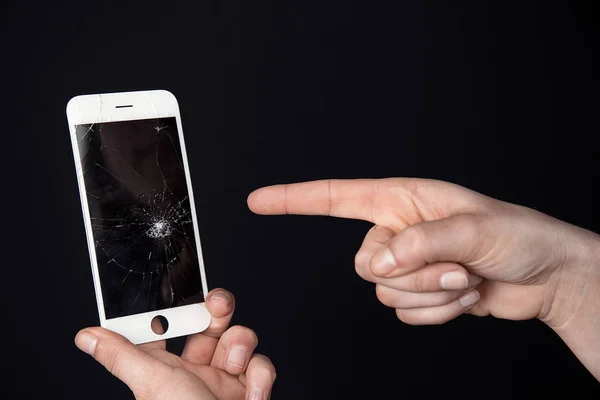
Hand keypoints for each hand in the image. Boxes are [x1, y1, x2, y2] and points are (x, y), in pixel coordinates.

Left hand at [75, 289, 275, 398]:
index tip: (180, 290)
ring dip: (241, 348)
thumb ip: (123, 355)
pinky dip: (260, 376)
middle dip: (218, 311)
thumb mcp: (153, 384)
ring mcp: (226, 382)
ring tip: (234, 365)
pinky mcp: (252, 390)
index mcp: (166, 372)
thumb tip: (86, 336)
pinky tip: (250, 393)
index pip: (168, 331)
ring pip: (240, 340)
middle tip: (217, 305)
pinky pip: (262, 364)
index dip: (175, 310)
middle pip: (210, 325)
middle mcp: (197, 374)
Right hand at [248, 178, 599, 378]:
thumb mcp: (473, 229)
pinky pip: (404, 314)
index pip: (336, 197)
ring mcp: (408, 264)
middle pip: (364, 263)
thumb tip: (379, 261)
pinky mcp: (419, 293)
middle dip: (410, 274)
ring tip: (464, 277)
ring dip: (430, 293)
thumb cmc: (517, 236)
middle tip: (452, 266)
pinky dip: (436, 312)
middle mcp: (398, 230)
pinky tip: (463, 295)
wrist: (543, 276)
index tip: (259, 201)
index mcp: (402, 200)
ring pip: (385, 293)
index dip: (294, 198)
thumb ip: (420, 242)